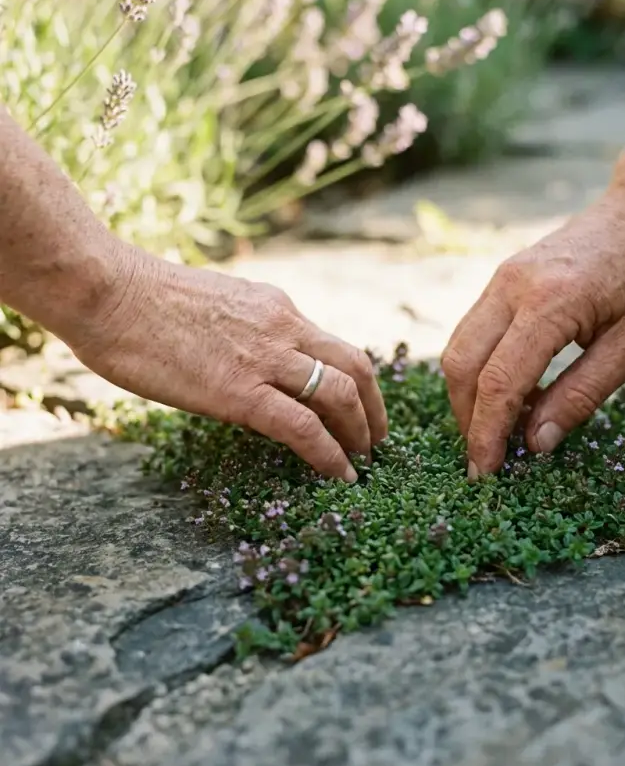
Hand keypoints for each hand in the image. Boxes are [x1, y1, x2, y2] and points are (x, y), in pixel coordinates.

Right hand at [66, 242, 387, 481]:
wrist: (107, 291)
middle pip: (354, 366)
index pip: (333, 346)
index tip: (360, 406)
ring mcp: (265, 358)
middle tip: (376, 438)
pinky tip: (339, 474)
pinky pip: (303, 427)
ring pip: (339, 395)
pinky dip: (330, 454)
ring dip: (359, 432)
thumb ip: (245, 332)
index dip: (355, 380)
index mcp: (276, 308)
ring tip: (361, 459)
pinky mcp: (240, 391)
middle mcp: (283, 327)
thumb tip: (253, 364)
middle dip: (374, 407)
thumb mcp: (215, 308)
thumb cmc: (143, 300)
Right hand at [441, 186, 624, 477]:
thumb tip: (535, 443)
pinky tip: (509, 392)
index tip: (486, 472)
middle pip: (461, 363)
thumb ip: (580, 396)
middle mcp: (512, 286)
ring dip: (469, 394)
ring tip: (499, 428)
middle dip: (466, 418)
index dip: (486, 433)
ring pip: (458, 346)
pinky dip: (479, 369)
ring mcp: (501, 278)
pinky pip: (473, 331)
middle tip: (487, 457)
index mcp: (550, 303)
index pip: (499, 381)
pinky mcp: (502, 279)